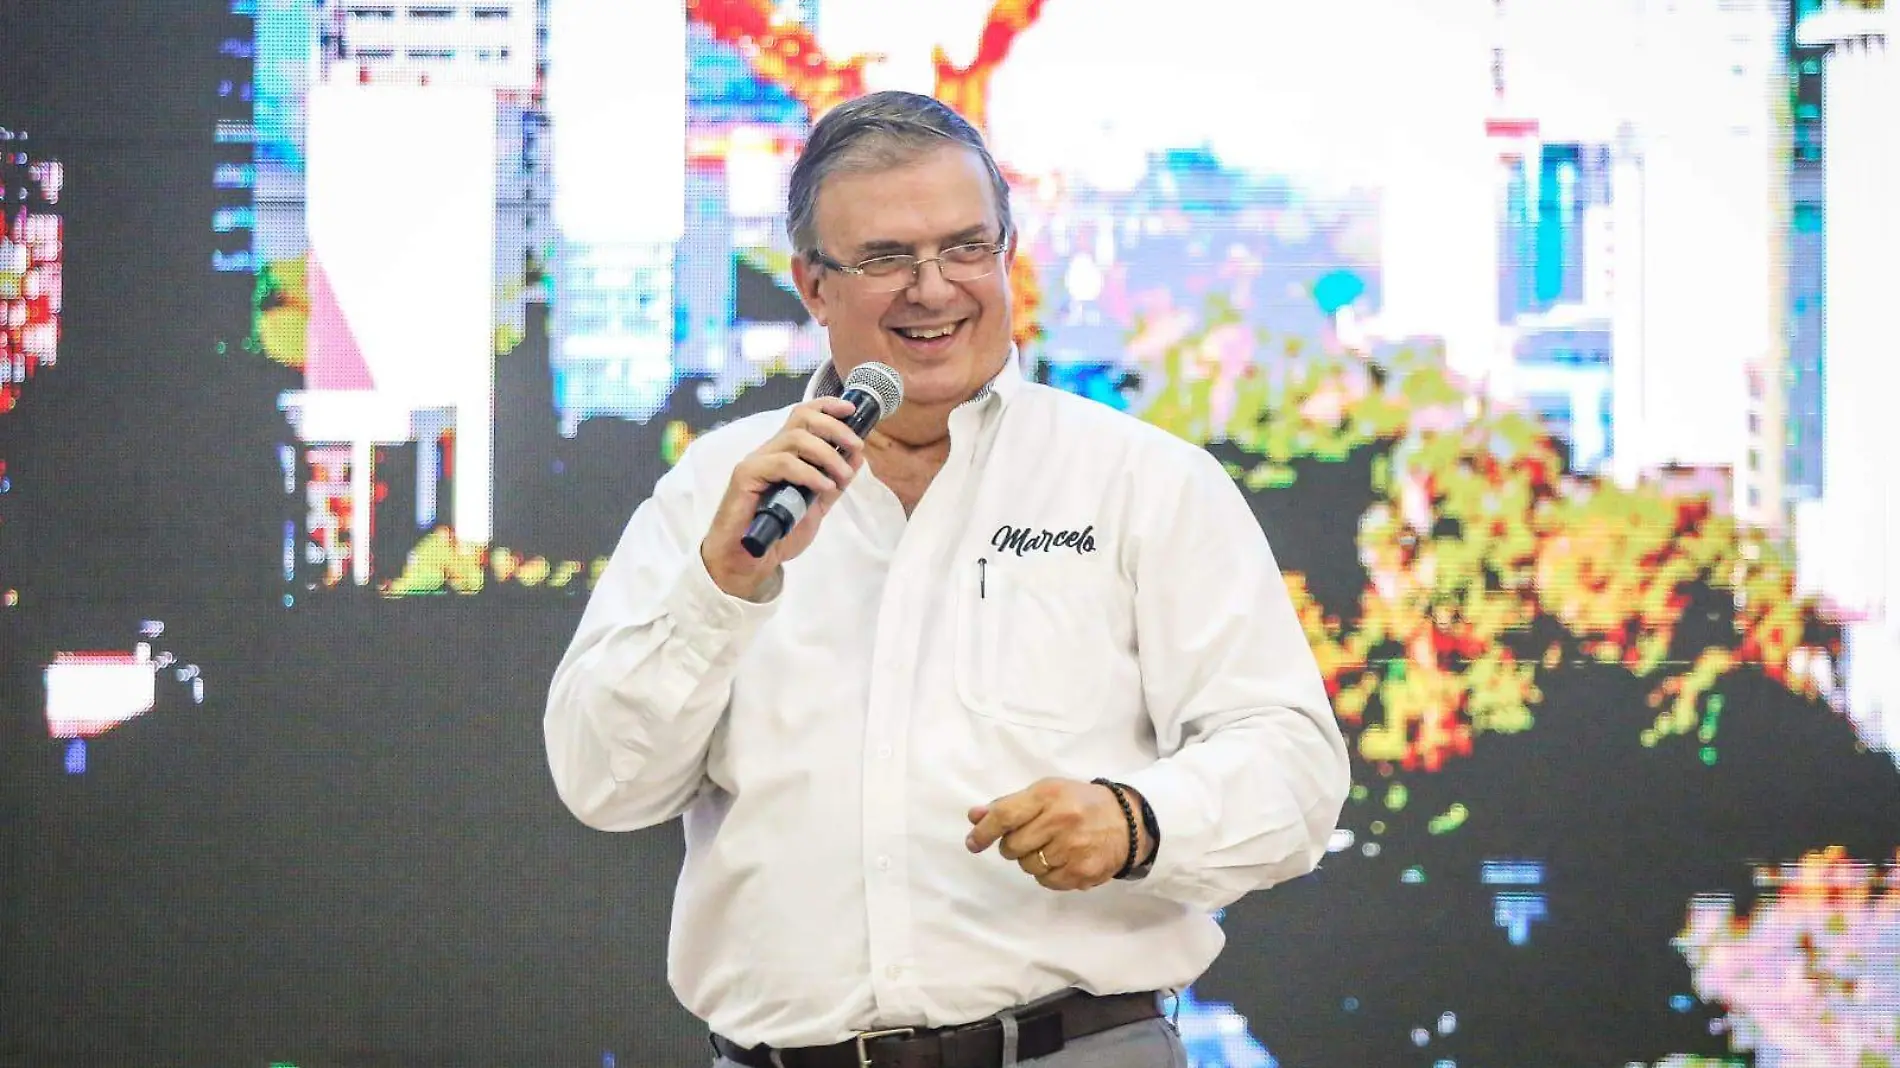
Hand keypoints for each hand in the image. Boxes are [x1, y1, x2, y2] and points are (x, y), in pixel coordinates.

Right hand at [701, 397, 864, 599]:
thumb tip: (856, 456)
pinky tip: (823, 487)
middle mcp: (770, 451)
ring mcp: (757, 461)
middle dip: (835, 427)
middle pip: (801, 418)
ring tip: (841, 477)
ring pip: (796, 438)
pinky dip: (809, 473)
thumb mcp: (816, 506)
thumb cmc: (779, 533)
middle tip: (856, 446)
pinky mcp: (746, 475)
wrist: (749, 561)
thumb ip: (834, 482)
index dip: (828, 407)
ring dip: (827, 455)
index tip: (851, 410)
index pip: (803, 415)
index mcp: (785, 453)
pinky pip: (783, 463)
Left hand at [965, 778, 1150, 891]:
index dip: (984, 832)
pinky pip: (1046, 881)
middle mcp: (1060, 820)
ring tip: (1051, 847)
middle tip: (1030, 838)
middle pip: (1012, 847)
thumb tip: (974, 817)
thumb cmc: (1079, 803)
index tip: (973, 843)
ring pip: (1028, 867)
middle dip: (1013, 846)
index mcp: (1048, 795)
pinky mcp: (1082, 872)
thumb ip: (1008, 805)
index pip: (1004, 816)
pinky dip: (1048, 874)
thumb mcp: (1046, 793)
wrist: (1128, 821)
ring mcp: (1072, 848)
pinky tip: (1063, 859)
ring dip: (1031, 860)